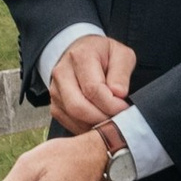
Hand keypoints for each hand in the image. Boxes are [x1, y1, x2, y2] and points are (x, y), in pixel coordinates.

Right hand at [45, 31, 135, 147]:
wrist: (82, 52)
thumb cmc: (104, 54)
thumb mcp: (121, 54)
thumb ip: (122, 73)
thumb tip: (119, 94)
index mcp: (81, 56)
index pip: (93, 89)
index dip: (111, 104)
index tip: (125, 108)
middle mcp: (62, 72)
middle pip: (78, 107)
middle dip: (102, 119)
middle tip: (118, 119)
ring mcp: (55, 90)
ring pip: (73, 118)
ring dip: (94, 125)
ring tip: (110, 120)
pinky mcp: (55, 105)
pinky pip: (69, 124)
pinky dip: (86, 128)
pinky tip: (99, 122)